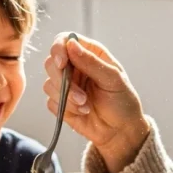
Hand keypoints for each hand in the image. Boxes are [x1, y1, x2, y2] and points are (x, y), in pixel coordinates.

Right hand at [43, 33, 149, 172]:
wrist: (121, 131)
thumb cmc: (123, 102)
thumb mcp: (113, 79)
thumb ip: (91, 62)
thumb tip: (71, 44)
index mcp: (89, 53)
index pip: (64, 40)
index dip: (58, 49)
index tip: (62, 64)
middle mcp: (75, 66)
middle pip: (51, 63)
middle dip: (63, 81)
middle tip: (81, 97)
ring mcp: (66, 85)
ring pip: (49, 84)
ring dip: (67, 98)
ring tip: (86, 106)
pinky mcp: (60, 103)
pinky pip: (51, 102)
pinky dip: (65, 109)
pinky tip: (82, 112)